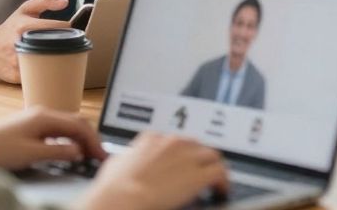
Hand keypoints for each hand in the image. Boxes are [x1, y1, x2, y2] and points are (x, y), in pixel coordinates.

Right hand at [0, 0, 69, 82]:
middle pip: (56, 47)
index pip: (58, 27)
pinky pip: (39, 77)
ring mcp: (17, 62)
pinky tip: (49, 68)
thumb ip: (45, 1)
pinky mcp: (16, 76)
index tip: (70, 31)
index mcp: (24, 26)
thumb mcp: (25, 9)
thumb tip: (65, 3)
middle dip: (66, 47)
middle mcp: (19, 44)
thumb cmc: (10, 28)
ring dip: (59, 62)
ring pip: (49, 65)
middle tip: (68, 45)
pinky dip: (47, 73)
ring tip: (61, 57)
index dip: (69, 29)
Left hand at [0, 106, 105, 170]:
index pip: (79, 125)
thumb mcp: (31, 154)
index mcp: (45, 116)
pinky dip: (68, 140)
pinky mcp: (29, 127)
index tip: (101, 155)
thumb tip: (79, 152)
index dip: (93, 141)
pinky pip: (56, 131)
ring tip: (87, 155)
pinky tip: (68, 151)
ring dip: (79, 139)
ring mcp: (35, 119)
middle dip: (90, 138)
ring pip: (66, 126)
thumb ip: (58, 152)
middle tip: (98, 156)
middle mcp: (42, 114)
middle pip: (75, 122)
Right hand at [80, 132, 228, 209]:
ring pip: (212, 155)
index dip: (178, 154)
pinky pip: (220, 173)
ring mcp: (188, 157)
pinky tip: (221, 191)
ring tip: (215, 181)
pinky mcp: (199, 175)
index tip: (179, 164)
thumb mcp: (116, 164)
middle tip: (198, 172)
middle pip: (195, 146)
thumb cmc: (113, 187)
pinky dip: (223, 182)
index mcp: (151, 139)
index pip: (172, 141)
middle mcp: (173, 143)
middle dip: (198, 158)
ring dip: (212, 167)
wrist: (123, 197)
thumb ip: (127, 159)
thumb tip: (125, 162)